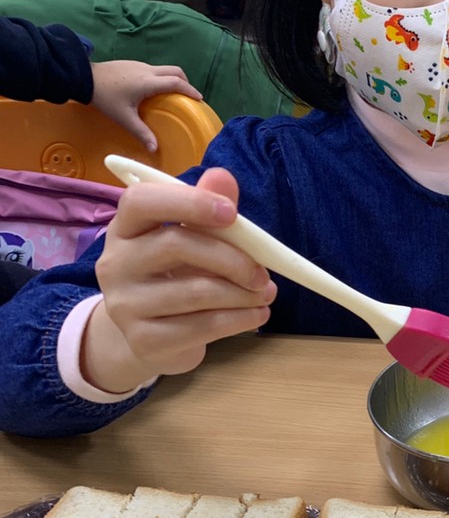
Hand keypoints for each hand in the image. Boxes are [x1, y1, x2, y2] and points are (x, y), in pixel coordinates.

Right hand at [82, 168, 275, 392]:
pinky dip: (239, 319)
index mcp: (125, 228)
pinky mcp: (144, 340)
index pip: (141, 201)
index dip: (188, 202)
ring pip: (196, 291)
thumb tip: (223, 177)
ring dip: (242, 293)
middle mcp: (115, 263)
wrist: (152, 337)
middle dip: (232, 258)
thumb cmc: (176, 276)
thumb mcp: (192, 239)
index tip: (231, 213)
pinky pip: (203, 326)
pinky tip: (257, 314)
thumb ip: (207, 209)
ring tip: (265, 294)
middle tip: (263, 273)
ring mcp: (124, 304)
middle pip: (176, 245)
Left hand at [89, 60, 201, 153]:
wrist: (83, 77)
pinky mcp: (132, 63)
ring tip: (171, 94)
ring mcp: (139, 64)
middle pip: (175, 71)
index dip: (190, 90)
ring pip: (164, 69)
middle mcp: (148, 70)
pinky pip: (153, 69)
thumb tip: (154, 149)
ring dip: (172, 79)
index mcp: (149, 83)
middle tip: (187, 95)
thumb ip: (141, 132)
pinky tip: (152, 89)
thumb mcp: (124, 118)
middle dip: (185, 82)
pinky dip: (160, 77)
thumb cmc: (105, 98)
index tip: (199, 99)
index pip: (177, 83)